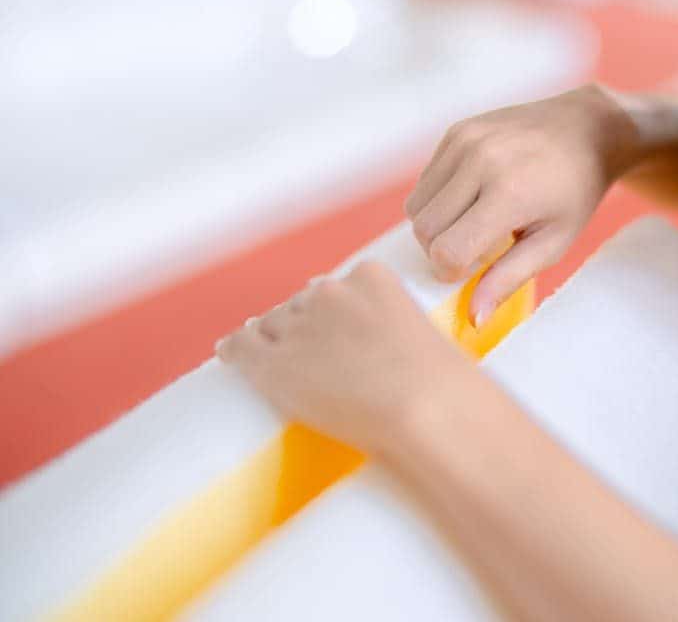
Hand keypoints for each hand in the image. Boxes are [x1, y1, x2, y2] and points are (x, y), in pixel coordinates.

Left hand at [216, 262, 485, 455]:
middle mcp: (329, 293)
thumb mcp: (424, 335)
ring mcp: (298, 327)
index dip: (330, 312)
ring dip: (272, 340)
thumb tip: (378, 349)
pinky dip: (233, 351)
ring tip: (272, 358)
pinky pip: (239, 348)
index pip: (336, 287)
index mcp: (371, 276)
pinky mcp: (272, 364)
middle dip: (303, 327)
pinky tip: (228, 354)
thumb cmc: (440, 385)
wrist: (425, 409)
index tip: (335, 332)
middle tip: (311, 356)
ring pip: (270, 325)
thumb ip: (396, 327)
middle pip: (301, 304)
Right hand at [405, 84, 637, 324]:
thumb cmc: (574, 194)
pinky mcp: (456, 131)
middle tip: (475, 250)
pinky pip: (424, 181)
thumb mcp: (553, 243)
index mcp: (508, 193)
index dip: (452, 272)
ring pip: (415, 206)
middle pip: (424, 230)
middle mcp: (480, 161)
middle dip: (440, 251)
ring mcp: (465, 141)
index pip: (447, 250)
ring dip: (436, 226)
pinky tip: (472, 198)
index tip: (473, 270)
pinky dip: (437, 200)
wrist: (586, 129)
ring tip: (473, 223)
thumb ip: (508, 279)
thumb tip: (473, 319)